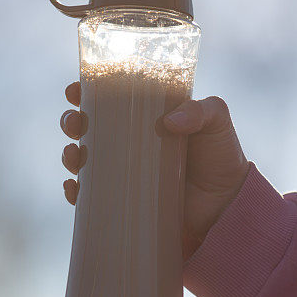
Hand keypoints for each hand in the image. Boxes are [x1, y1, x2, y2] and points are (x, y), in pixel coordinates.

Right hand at [60, 82, 248, 256]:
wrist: (227, 205)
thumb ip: (200, 111)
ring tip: (74, 155)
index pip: (109, 99)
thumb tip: (168, 121)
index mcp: (145, 117)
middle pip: (87, 127)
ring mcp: (124, 173)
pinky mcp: (124, 202)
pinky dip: (76, 193)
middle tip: (75, 123)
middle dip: (71, 121)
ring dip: (69, 155)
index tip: (75, 90)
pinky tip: (75, 188)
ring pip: (82, 161)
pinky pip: (90, 198)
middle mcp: (129, 143)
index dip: (86, 91)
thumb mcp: (217, 121)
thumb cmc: (222, 156)